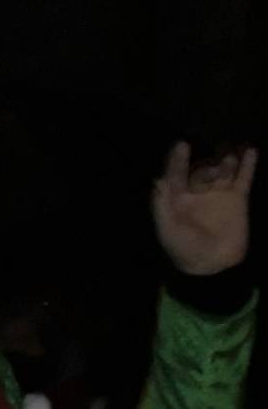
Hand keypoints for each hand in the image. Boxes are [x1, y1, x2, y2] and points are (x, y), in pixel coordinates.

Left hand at [163, 141, 256, 282]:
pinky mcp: (238, 198)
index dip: (177, 159)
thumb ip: (161, 205)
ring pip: (222, 170)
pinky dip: (247, 165)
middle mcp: (197, 191)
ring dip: (225, 163)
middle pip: (201, 171)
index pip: (176, 173)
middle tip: (213, 172)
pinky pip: (244, 178)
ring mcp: (218, 192)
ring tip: (228, 160)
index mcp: (177, 197)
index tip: (181, 145)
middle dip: (207, 169)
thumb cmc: (183, 247)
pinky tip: (250, 151)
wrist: (211, 263)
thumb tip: (157, 180)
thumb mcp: (167, 228)